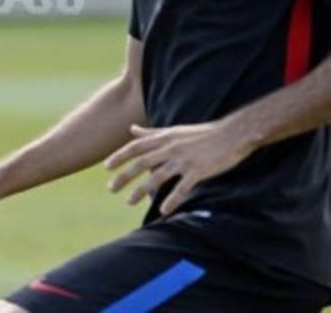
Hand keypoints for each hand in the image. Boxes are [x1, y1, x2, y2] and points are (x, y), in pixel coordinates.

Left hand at [105, 122, 252, 214]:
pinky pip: (182, 188)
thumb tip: (132, 129)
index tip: (106, 168)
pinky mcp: (199, 170)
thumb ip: (151, 132)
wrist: (233, 134)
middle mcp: (171, 148)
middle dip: (124, 177)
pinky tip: (163, 211)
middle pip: (141, 163)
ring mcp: (184, 159)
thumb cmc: (203, 133)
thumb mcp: (174, 130)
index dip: (119, 156)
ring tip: (129, 202)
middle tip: (111, 189)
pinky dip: (172, 200)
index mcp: (164, 138)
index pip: (136, 147)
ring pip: (158, 177)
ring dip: (142, 191)